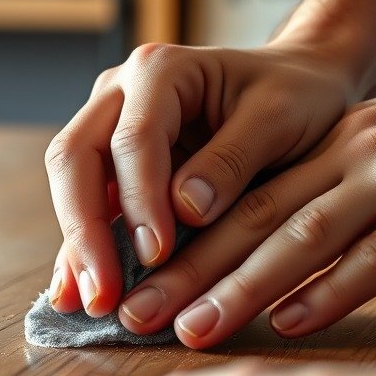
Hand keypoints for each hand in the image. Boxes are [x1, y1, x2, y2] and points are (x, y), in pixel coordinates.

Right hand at [45, 42, 351, 318]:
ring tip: (90, 305)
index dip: (138, 200)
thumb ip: (232, 159)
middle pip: (77, 157)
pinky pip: (91, 207)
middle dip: (85, 230)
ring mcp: (111, 128)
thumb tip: (185, 211)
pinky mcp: (116, 165)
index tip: (156, 254)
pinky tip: (79, 294)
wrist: (301, 85)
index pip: (132, 139)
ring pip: (73, 184)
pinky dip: (85, 249)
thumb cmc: (296, 96)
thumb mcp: (279, 118)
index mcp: (160, 71)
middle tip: (104, 294)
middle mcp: (121, 93)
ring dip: (78, 246)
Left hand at [117, 36, 375, 347]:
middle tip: (133, 314)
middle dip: (188, 271)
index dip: (186, 242)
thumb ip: (348, 189)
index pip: (244, 198)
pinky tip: (290, 320)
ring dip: (241, 285)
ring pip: (303, 237)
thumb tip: (300, 257)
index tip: (139, 282)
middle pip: (253, 218)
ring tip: (189, 327)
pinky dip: (332, 288)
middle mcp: (355, 159)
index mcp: (337, 147)